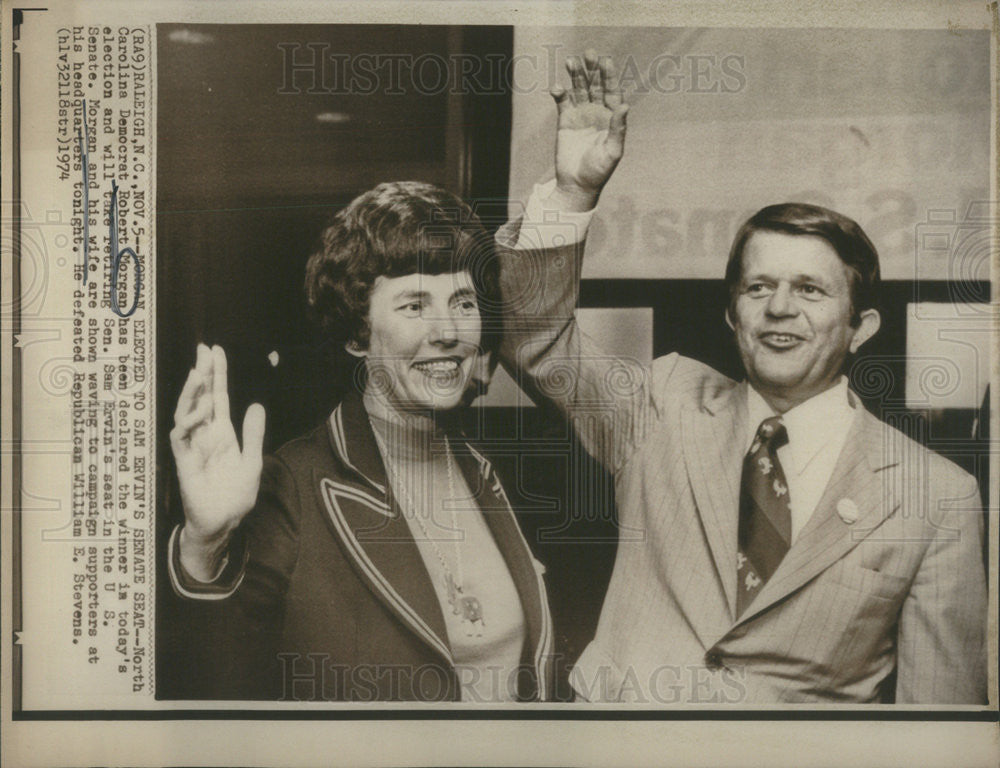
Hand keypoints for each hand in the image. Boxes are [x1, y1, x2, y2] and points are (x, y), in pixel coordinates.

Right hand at [169, 344, 264, 578]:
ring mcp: (193, 446)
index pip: (218, 397)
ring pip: (187, 412)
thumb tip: (257, 405)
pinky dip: (189, 421)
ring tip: (200, 373)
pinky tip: (201, 411)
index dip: (216, 375)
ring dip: (193, 392)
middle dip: (203, 373)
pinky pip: (182, 436)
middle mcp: (206, 434)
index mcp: (223, 432)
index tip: (215, 350)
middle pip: (202, 398)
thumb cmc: (236, 495)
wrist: (224, 523)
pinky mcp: (184, 461)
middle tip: (204, 349)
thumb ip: (254, 434)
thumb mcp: (252, 460)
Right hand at [550, 50, 628, 210]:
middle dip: (592, 69)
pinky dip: (560, 93)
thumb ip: (618, 128)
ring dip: (575, 75)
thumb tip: (624, 106)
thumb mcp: (612, 151)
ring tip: (571, 61)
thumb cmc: (599, 170)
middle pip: (595, 85)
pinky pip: (563, 102)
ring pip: (579, 89)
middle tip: (588, 54)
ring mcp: (581, 115)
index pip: (611, 91)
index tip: (605, 61)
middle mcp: (597, 112)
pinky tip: (557, 88)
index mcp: (612, 117)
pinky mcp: (565, 120)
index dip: (609, 75)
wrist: (577, 184)